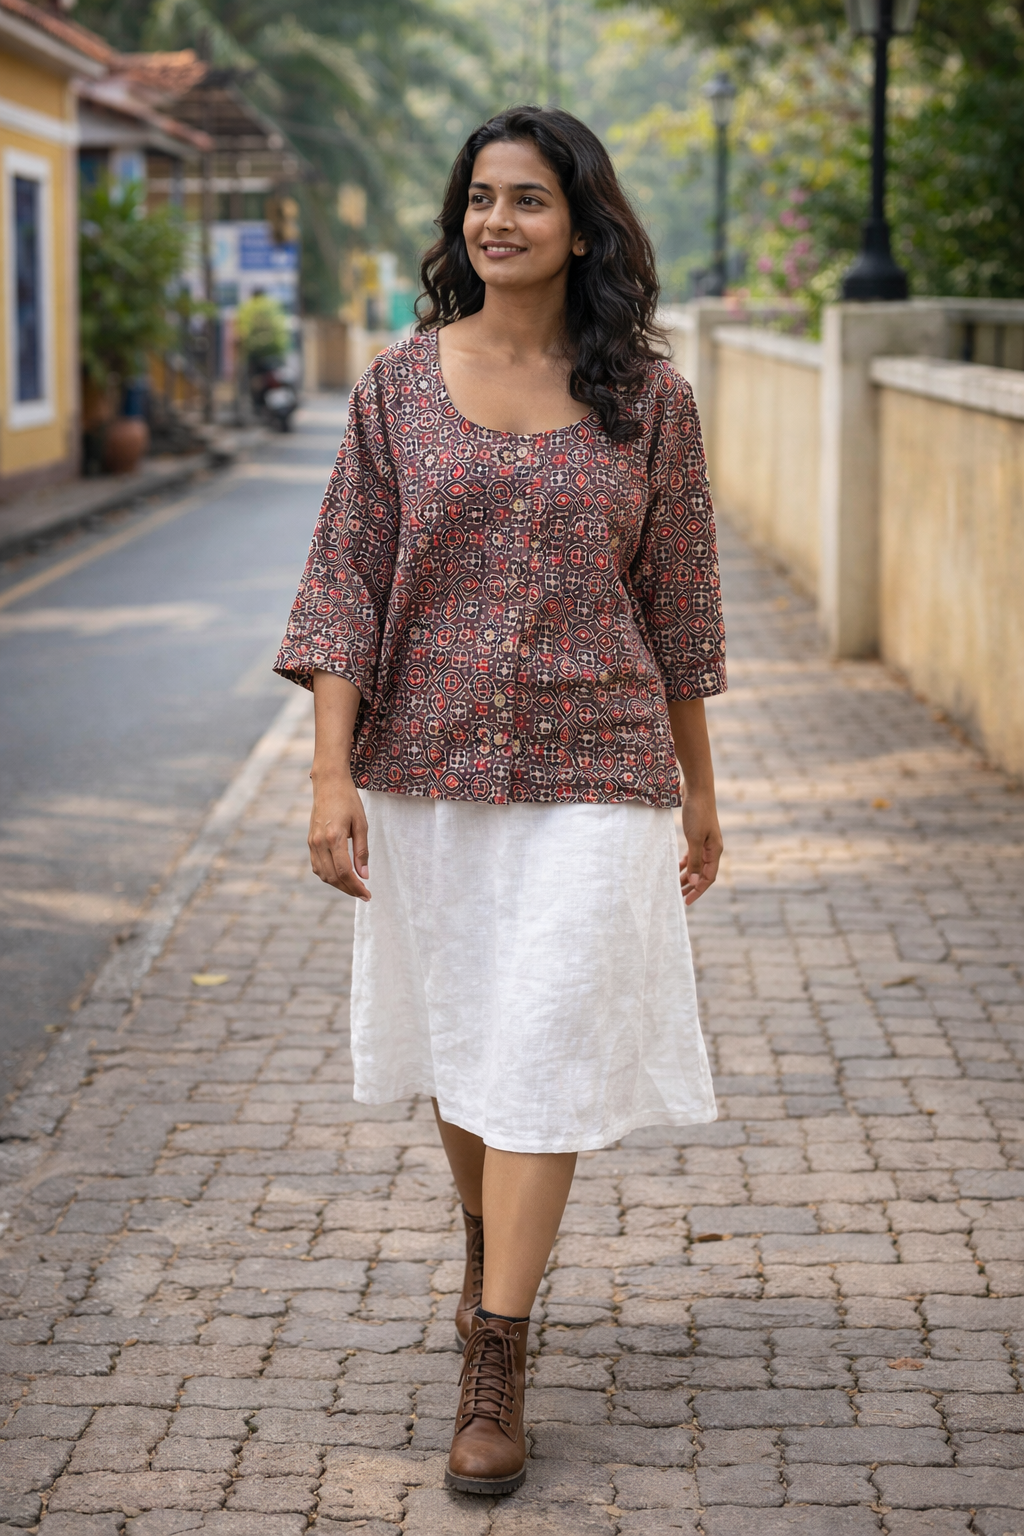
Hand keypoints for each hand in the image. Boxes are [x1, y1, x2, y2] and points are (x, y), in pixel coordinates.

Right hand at [308, 771, 369, 899]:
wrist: (328, 783)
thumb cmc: (348, 801)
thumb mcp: (361, 824)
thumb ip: (362, 851)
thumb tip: (364, 875)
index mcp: (334, 837)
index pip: (344, 871)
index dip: (356, 887)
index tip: (367, 895)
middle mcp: (319, 842)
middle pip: (333, 877)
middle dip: (349, 889)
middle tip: (363, 894)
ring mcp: (312, 842)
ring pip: (323, 874)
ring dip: (338, 885)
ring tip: (354, 887)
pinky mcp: (310, 841)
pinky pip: (317, 866)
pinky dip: (328, 876)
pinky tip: (340, 876)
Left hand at [679, 791, 722, 905]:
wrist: (697, 789)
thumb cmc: (697, 813)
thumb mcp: (694, 839)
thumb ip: (694, 860)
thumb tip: (693, 882)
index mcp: (715, 851)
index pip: (708, 878)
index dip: (698, 891)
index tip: (686, 901)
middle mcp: (713, 848)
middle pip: (702, 873)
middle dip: (691, 886)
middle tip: (679, 897)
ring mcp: (705, 841)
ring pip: (696, 864)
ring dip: (687, 875)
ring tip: (675, 885)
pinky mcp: (697, 834)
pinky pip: (692, 854)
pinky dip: (685, 862)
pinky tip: (676, 867)